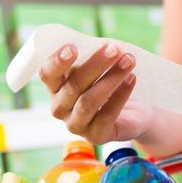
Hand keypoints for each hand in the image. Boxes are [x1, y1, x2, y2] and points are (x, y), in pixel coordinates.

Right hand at [39, 42, 155, 143]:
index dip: (57, 62)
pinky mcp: (96, 136)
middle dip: (96, 65)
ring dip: (111, 78)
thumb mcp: (97, 69)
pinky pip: (107, 115)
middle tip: (115, 49)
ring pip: (89, 101)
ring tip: (129, 61)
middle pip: (73, 86)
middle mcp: (60, 109)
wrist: (133, 113)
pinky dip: (120, 95)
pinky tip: (131, 79)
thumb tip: (105, 45)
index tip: (73, 47)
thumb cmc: (109, 84)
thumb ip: (92, 58)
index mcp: (55, 88)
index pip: (47, 75)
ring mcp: (76, 125)